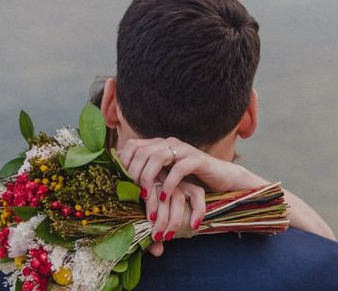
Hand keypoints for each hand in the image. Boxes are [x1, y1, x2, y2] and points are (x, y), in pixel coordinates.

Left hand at [119, 137, 247, 202]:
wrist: (219, 177)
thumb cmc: (188, 180)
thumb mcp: (164, 176)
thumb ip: (147, 175)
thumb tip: (120, 185)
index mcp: (158, 145)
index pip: (132, 146)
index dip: (123, 161)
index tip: (118, 181)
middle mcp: (168, 143)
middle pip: (142, 151)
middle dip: (133, 173)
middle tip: (131, 193)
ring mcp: (183, 149)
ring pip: (158, 157)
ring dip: (148, 176)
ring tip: (145, 195)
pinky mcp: (197, 159)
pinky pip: (180, 167)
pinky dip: (170, 182)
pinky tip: (165, 196)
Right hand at [145, 177, 204, 256]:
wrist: (124, 183)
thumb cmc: (139, 203)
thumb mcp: (151, 219)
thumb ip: (156, 234)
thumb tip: (158, 252)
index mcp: (179, 185)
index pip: (196, 192)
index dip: (199, 209)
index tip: (195, 226)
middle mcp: (170, 180)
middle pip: (180, 199)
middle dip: (175, 222)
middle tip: (165, 237)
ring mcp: (158, 178)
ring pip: (168, 197)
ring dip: (164, 219)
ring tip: (156, 234)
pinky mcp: (146, 178)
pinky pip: (152, 194)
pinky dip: (152, 208)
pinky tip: (149, 218)